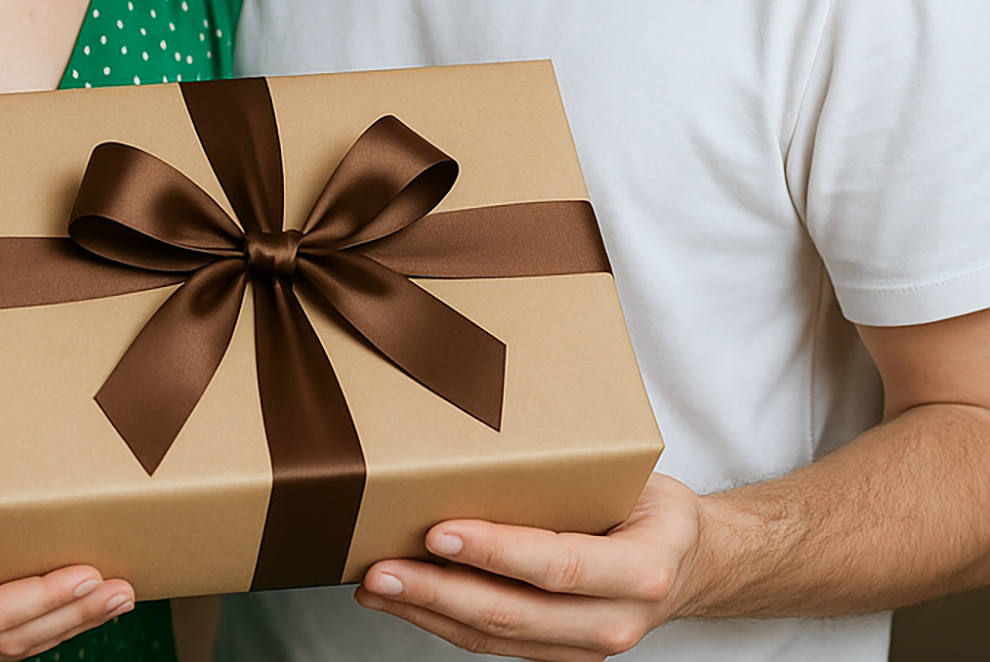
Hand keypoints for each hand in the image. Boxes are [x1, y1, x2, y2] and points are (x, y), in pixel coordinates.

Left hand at [354, 473, 702, 659]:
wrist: (688, 559)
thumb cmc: (648, 502)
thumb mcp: (629, 476)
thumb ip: (572, 469)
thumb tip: (482, 423)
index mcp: (641, 569)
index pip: (556, 564)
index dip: (493, 551)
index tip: (436, 531)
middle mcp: (617, 620)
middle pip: (516, 613)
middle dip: (438, 592)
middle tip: (380, 568)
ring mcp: (588, 647)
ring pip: (498, 638)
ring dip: (428, 612)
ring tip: (375, 585)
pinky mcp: (561, 653)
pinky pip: (497, 644)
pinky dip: (444, 621)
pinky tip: (405, 599)